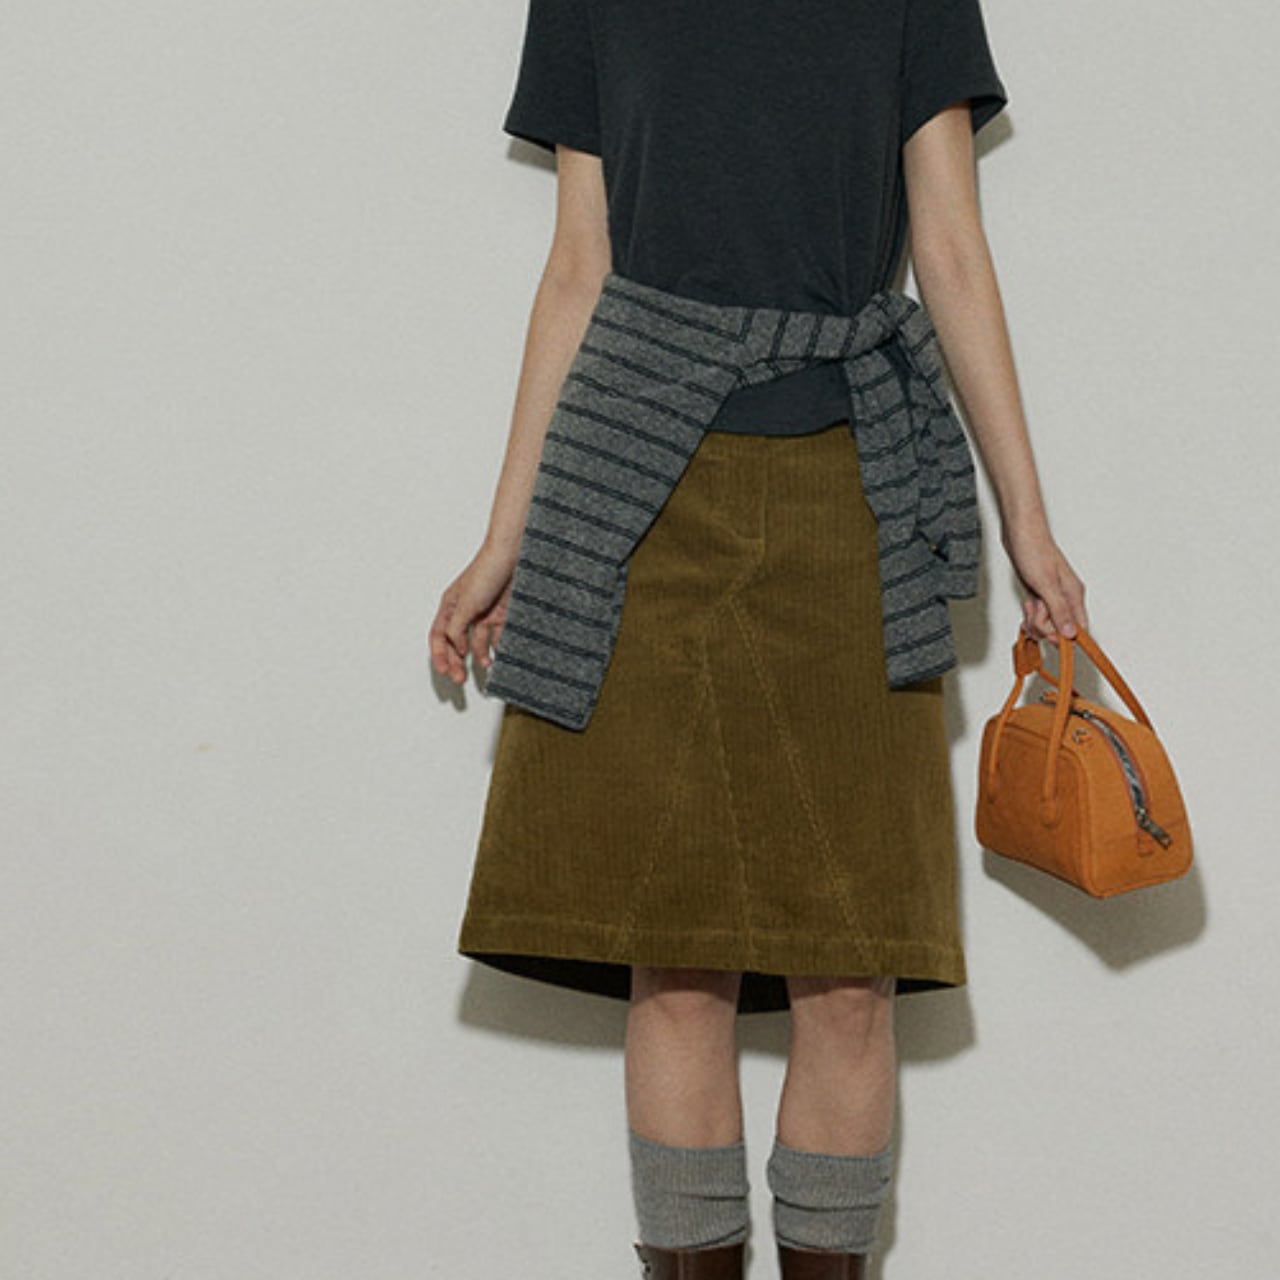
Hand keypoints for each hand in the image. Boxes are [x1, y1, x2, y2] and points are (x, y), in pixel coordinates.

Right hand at [428, 541, 518, 684]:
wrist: (514, 555)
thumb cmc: (487, 571)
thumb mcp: (466, 603)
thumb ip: (457, 628)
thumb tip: (456, 647)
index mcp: (450, 606)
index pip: (438, 636)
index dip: (439, 654)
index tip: (444, 671)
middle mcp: (465, 611)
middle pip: (456, 642)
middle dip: (457, 661)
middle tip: (460, 678)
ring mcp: (484, 612)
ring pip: (477, 641)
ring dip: (479, 655)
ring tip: (486, 665)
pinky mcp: (503, 613)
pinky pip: (498, 635)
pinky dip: (498, 646)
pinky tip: (500, 654)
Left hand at [999, 516, 1088, 646]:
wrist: (1019, 533)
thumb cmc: (1034, 551)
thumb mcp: (1046, 585)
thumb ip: (1059, 611)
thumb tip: (1071, 634)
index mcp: (1074, 595)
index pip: (1079, 628)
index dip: (1064, 637)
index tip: (1050, 636)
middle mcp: (1066, 597)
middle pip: (1059, 628)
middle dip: (1043, 625)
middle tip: (1035, 610)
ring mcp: (1052, 595)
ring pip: (1045, 622)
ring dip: (1034, 618)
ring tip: (1030, 603)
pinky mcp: (1039, 593)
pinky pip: (1036, 613)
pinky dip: (1029, 612)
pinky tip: (1027, 603)